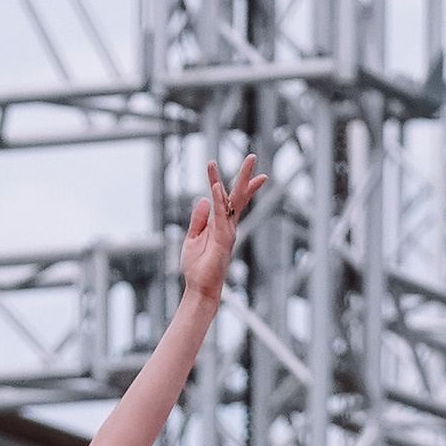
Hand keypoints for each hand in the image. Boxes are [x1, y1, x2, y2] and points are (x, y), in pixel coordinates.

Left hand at [180, 155, 263, 306]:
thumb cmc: (197, 267)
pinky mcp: (223, 239)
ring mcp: (228, 231)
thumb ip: (198, 219)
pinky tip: (216, 186)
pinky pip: (220, 216)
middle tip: (252, 156)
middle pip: (238, 196)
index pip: (228, 200)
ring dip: (240, 181)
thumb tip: (203, 198)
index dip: (229, 182)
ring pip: (234, 201)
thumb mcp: (192, 238)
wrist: (199, 288)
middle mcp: (227, 226)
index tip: (233, 167)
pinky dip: (218, 200)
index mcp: (220, 224)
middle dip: (246, 177)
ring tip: (248, 162)